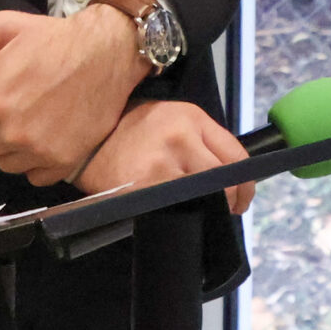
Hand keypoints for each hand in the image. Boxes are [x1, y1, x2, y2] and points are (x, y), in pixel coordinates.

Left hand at [0, 6, 149, 185]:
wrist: (106, 52)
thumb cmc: (52, 38)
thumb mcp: (3, 26)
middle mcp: (14, 134)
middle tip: (11, 108)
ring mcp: (40, 152)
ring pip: (7, 164)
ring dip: (13, 147)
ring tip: (30, 122)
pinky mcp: (64, 162)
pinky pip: (35, 177)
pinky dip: (37, 162)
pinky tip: (46, 137)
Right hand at [75, 99, 257, 213]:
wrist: (84, 141)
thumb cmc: (127, 132)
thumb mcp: (167, 120)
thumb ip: (198, 140)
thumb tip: (229, 174)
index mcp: (190, 116)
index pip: (236, 154)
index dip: (245, 183)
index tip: (242, 196)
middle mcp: (181, 135)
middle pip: (226, 178)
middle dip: (230, 199)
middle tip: (224, 210)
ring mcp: (165, 161)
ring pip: (207, 195)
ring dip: (209, 209)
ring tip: (199, 211)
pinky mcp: (148, 186)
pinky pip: (180, 206)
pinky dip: (184, 213)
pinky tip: (176, 212)